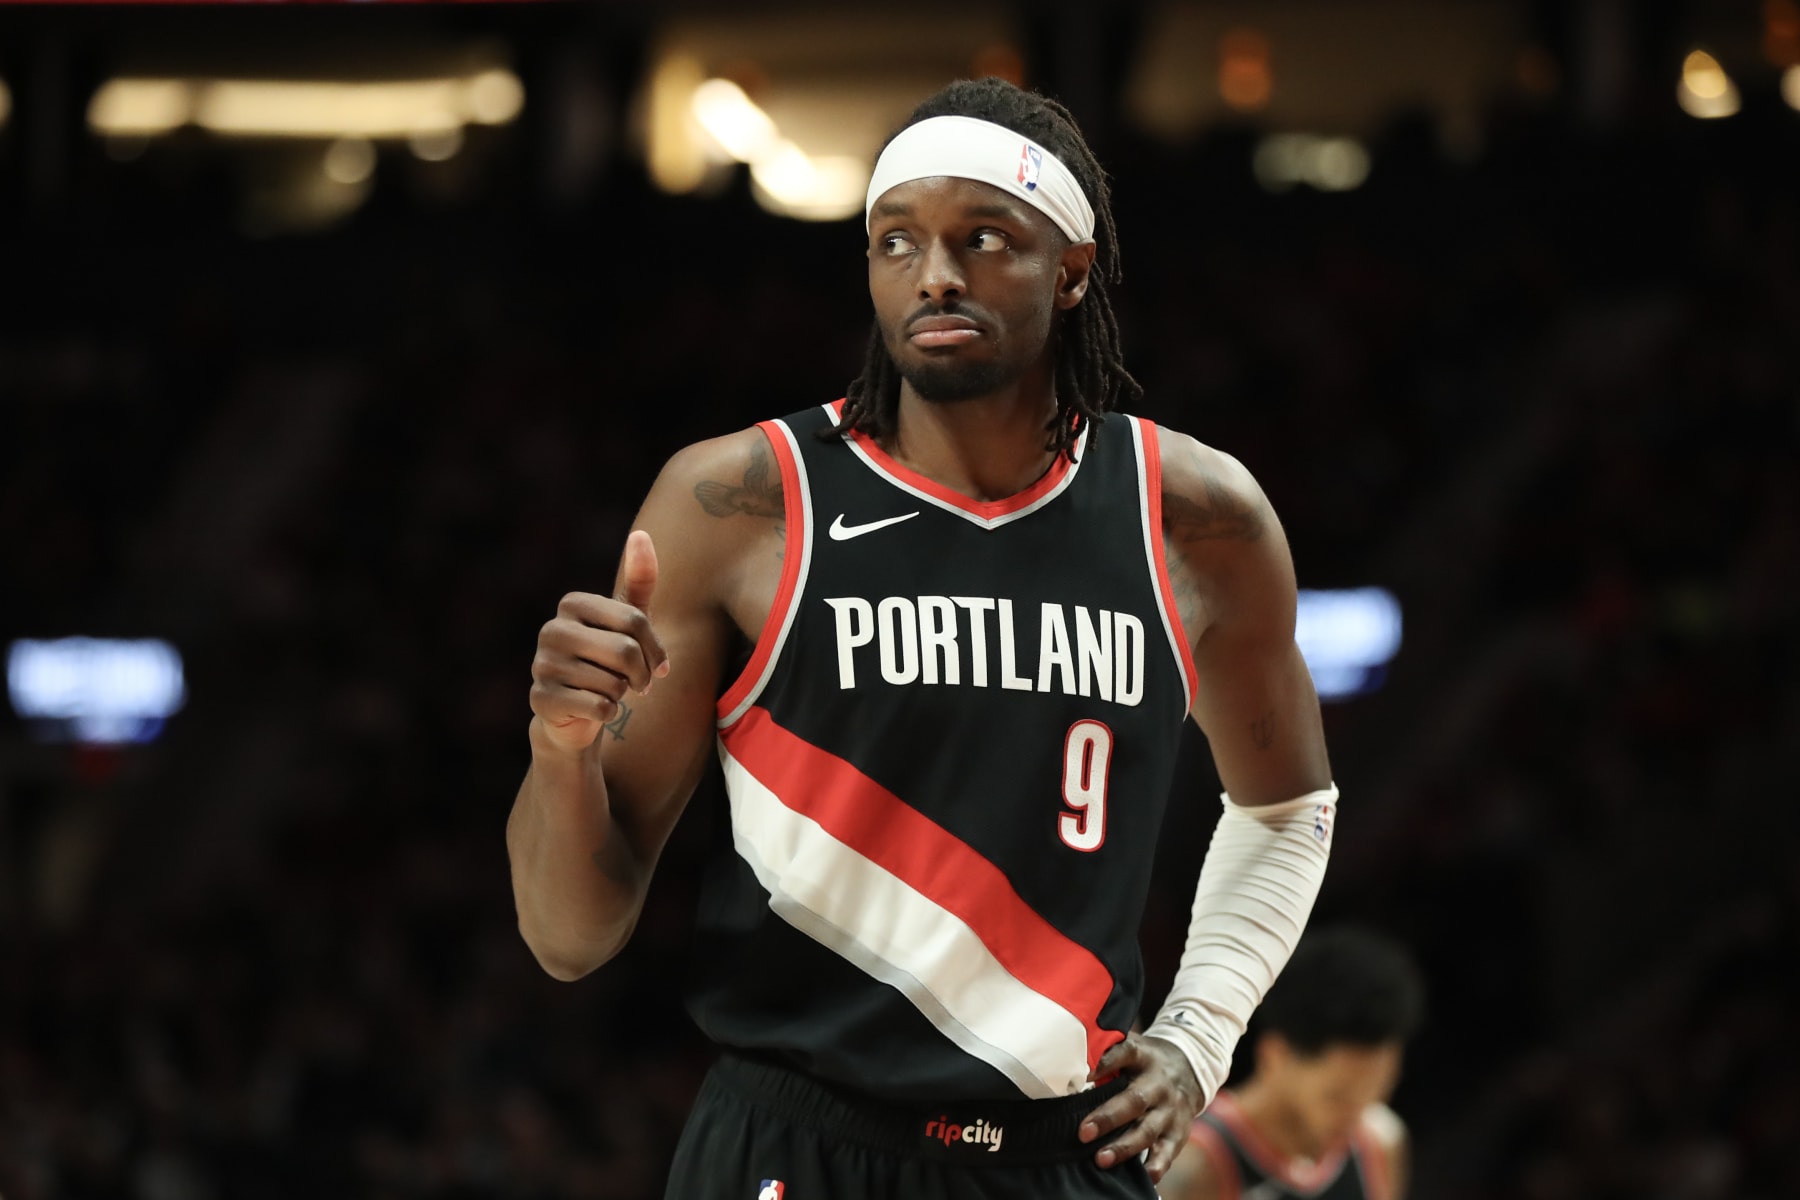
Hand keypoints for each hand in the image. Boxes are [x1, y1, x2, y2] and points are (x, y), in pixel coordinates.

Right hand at [529, 530, 669, 753]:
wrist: (573, 709)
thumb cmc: (606, 658)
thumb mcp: (627, 621)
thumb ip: (638, 581)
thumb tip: (641, 534)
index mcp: (572, 603)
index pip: (635, 621)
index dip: (656, 649)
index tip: (658, 664)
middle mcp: (552, 629)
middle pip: (625, 652)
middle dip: (642, 675)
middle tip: (639, 685)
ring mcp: (542, 664)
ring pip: (614, 684)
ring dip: (622, 694)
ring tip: (609, 691)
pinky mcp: (541, 699)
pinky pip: (600, 708)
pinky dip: (608, 713)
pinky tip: (593, 708)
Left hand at [1078, 1033, 1204, 1181]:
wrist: (1189, 1071)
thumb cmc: (1144, 1065)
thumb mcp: (1132, 1051)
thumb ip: (1106, 1058)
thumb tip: (1068, 1071)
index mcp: (1143, 1058)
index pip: (1125, 1054)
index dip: (1106, 1063)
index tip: (1085, 1074)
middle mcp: (1158, 1084)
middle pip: (1135, 1100)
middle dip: (1108, 1118)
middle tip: (1083, 1132)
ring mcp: (1170, 1110)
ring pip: (1147, 1130)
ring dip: (1124, 1147)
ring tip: (1101, 1159)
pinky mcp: (1177, 1133)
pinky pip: (1167, 1152)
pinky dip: (1156, 1165)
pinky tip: (1143, 1175)